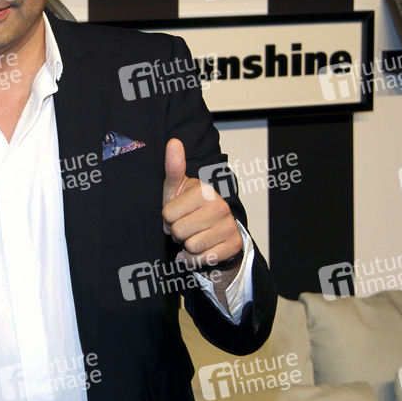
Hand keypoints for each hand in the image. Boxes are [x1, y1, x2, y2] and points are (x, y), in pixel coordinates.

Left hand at [161, 138, 241, 271]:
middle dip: (177, 232)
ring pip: (190, 246)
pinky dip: (196, 258)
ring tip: (195, 234)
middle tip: (186, 225)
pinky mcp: (234, 244)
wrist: (214, 229)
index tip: (178, 213)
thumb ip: (173, 166)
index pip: (167, 214)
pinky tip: (202, 248)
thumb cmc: (190, 207)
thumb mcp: (177, 188)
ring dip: (187, 245)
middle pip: (178, 231)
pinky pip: (203, 258)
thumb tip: (174, 141)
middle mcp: (220, 206)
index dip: (168, 218)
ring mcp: (229, 225)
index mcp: (204, 190)